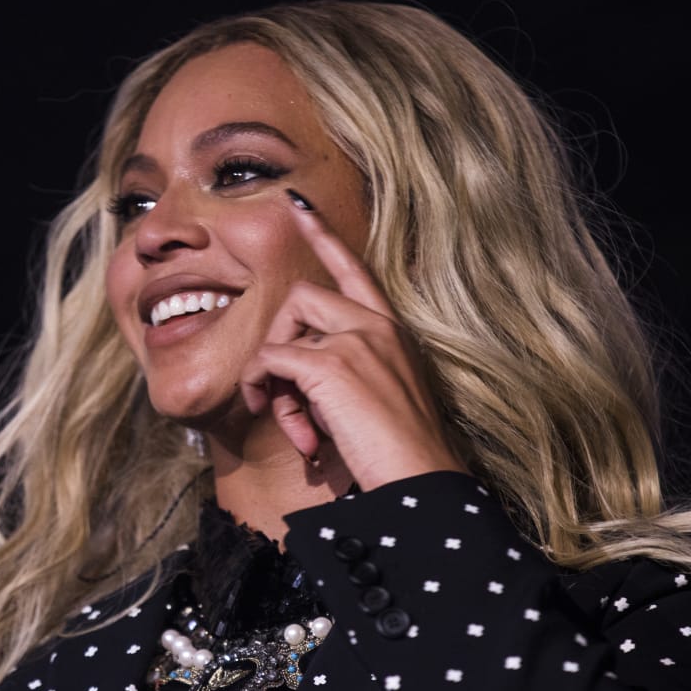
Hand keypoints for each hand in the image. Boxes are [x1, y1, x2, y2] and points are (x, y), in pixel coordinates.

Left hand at [239, 189, 467, 490]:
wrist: (422, 483)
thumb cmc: (402, 456)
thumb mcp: (376, 401)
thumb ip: (343, 377)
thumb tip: (298, 388)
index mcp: (391, 331)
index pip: (355, 269)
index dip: (325, 236)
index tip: (299, 207)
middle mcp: (375, 326)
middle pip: (300, 299)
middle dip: (277, 344)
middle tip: (282, 399)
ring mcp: (355, 341)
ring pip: (281, 333)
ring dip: (272, 380)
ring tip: (296, 426)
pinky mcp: (332, 365)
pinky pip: (271, 363)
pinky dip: (269, 395)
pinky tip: (298, 434)